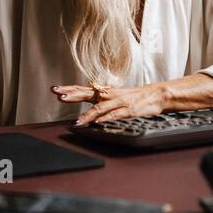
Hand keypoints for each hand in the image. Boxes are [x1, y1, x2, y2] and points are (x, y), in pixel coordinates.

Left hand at [50, 82, 167, 125]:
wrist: (157, 94)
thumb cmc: (136, 97)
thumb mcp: (116, 97)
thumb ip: (102, 101)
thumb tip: (88, 108)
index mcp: (105, 92)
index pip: (83, 89)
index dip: (69, 90)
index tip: (55, 89)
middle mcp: (110, 95)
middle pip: (88, 94)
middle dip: (72, 95)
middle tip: (58, 95)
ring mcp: (119, 102)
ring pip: (100, 107)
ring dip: (88, 114)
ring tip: (78, 120)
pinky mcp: (129, 110)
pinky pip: (116, 115)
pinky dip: (107, 119)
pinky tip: (99, 122)